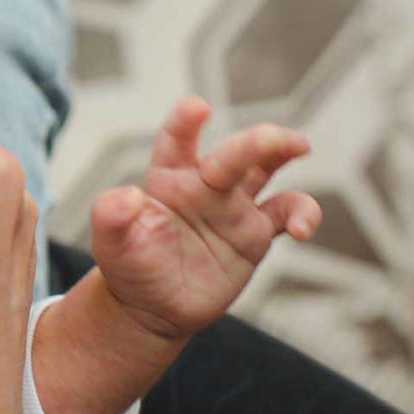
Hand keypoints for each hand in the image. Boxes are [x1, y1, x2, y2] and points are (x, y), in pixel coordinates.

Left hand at [91, 96, 321, 338]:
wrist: (152, 307)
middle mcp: (203, 184)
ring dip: (283, 152)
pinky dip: (303, 214)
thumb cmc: (129, 266)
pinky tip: (303, 229)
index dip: (184, 122)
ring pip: (265, 168)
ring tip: (300, 147)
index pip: (176, 142)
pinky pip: (287, 212)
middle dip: (254, 141)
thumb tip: (125, 196)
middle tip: (274, 138)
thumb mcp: (111, 244)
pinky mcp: (255, 232)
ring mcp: (232, 205)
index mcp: (166, 178)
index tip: (196, 107)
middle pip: (232, 153)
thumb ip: (110, 216)